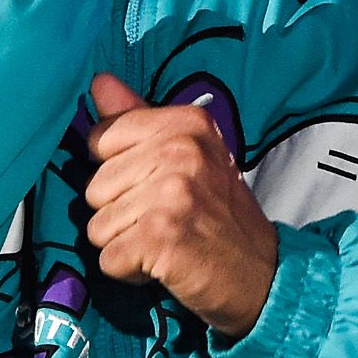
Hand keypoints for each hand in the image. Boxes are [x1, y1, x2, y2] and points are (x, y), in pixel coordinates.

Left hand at [83, 73, 276, 337]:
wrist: (263, 277)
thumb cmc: (219, 217)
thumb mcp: (188, 156)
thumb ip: (137, 119)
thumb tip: (98, 81)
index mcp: (186, 124)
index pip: (101, 139)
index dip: (120, 173)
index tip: (157, 186)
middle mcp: (180, 151)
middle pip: (94, 187)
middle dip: (121, 213)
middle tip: (167, 221)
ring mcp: (171, 193)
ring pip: (97, 226)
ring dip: (125, 244)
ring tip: (167, 241)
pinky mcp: (160, 236)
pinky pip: (108, 258)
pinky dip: (130, 271)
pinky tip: (165, 263)